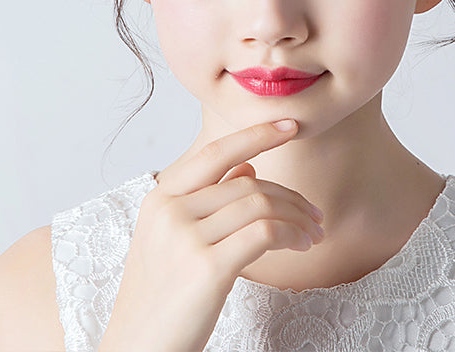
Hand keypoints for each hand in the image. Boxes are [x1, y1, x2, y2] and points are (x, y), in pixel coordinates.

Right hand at [98, 119, 324, 351]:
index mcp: (159, 197)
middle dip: (290, 196)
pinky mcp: (206, 267)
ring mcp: (185, 237)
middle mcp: (169, 210)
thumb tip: (248, 166)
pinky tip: (300, 246)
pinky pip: (264, 232)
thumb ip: (209, 198)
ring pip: (260, 204)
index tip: (290, 125)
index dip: (256, 134)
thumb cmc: (161, 296)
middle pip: (248, 183)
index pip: (216, 152)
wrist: (139, 348)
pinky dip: (290, 234)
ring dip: (296, 218)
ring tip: (311, 235)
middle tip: (315, 216)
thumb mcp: (173, 238)